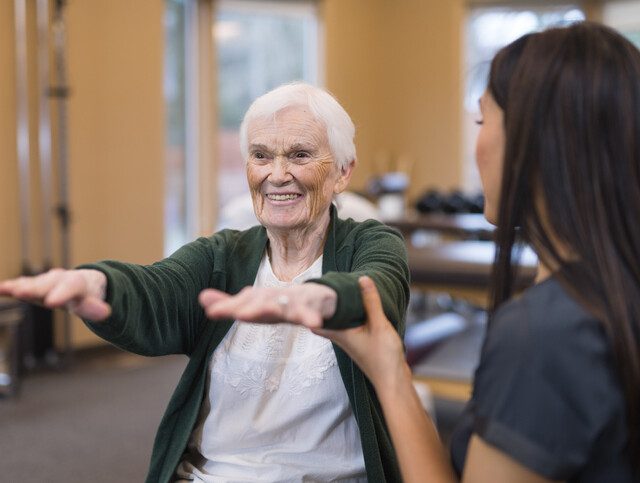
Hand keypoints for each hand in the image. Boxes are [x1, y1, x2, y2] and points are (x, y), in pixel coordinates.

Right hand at [0, 268, 110, 320]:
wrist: (84, 282)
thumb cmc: (89, 295)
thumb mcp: (94, 302)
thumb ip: (95, 308)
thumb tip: (106, 312)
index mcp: (77, 283)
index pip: (71, 287)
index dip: (61, 294)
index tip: (51, 302)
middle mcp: (60, 279)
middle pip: (48, 283)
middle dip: (36, 288)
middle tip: (22, 293)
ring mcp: (45, 281)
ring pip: (33, 283)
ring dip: (20, 286)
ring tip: (7, 289)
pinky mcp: (34, 286)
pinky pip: (22, 285)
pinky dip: (11, 287)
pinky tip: (1, 289)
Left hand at [199, 283, 336, 328]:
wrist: (322, 298)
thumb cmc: (283, 304)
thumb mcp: (255, 306)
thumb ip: (230, 305)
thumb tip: (201, 298)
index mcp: (262, 300)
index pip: (244, 302)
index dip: (230, 306)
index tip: (213, 312)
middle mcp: (277, 298)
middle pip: (263, 302)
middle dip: (251, 307)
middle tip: (239, 314)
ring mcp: (297, 301)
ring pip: (287, 305)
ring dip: (278, 308)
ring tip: (267, 317)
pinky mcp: (314, 306)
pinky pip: (313, 312)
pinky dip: (312, 316)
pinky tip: (315, 325)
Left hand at [312, 276, 407, 389]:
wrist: (394, 381)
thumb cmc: (383, 357)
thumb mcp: (378, 325)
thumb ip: (371, 302)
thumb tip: (362, 279)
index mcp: (340, 334)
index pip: (316, 320)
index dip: (312, 307)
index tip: (312, 291)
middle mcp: (342, 338)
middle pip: (327, 320)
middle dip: (325, 306)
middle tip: (326, 287)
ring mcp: (351, 342)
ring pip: (339, 322)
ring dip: (340, 310)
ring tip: (342, 292)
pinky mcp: (361, 343)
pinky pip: (351, 325)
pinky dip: (352, 315)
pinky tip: (360, 308)